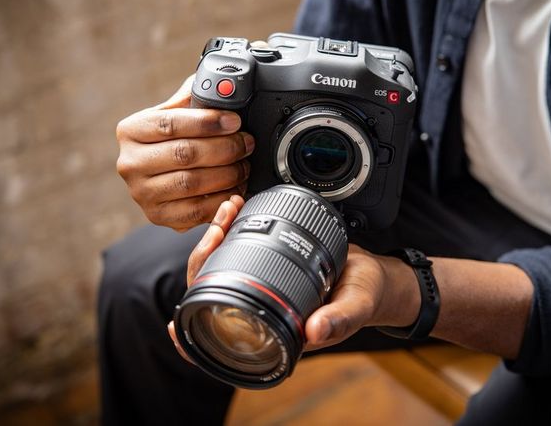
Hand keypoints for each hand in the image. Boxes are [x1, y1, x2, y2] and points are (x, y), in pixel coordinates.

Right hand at [116, 75, 253, 231]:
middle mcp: (129, 163)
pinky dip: (221, 201)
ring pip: (191, 183)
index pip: (170, 124)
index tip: (234, 121)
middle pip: (184, 154)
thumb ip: (196, 96)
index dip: (207, 122)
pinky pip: (194, 211)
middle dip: (224, 148)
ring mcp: (141, 193)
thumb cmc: (176, 137)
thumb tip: (224, 87)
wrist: (164, 172)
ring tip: (244, 165)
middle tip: (246, 143)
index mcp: (131, 131)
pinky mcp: (157, 216)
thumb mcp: (180, 109)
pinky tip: (236, 189)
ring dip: (227, 174)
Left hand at [167, 197, 419, 358]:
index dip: (193, 337)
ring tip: (228, 209)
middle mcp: (262, 311)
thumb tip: (315, 332)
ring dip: (216, 237)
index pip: (223, 341)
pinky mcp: (267, 265)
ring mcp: (262, 288)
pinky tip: (235, 210)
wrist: (375, 275)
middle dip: (205, 258)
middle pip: (211, 294)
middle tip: (219, 227)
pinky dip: (230, 230)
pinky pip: (237, 251)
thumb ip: (339, 320)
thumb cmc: (365, 297)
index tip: (176, 323)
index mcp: (275, 332)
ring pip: (220, 268)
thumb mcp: (355, 307)